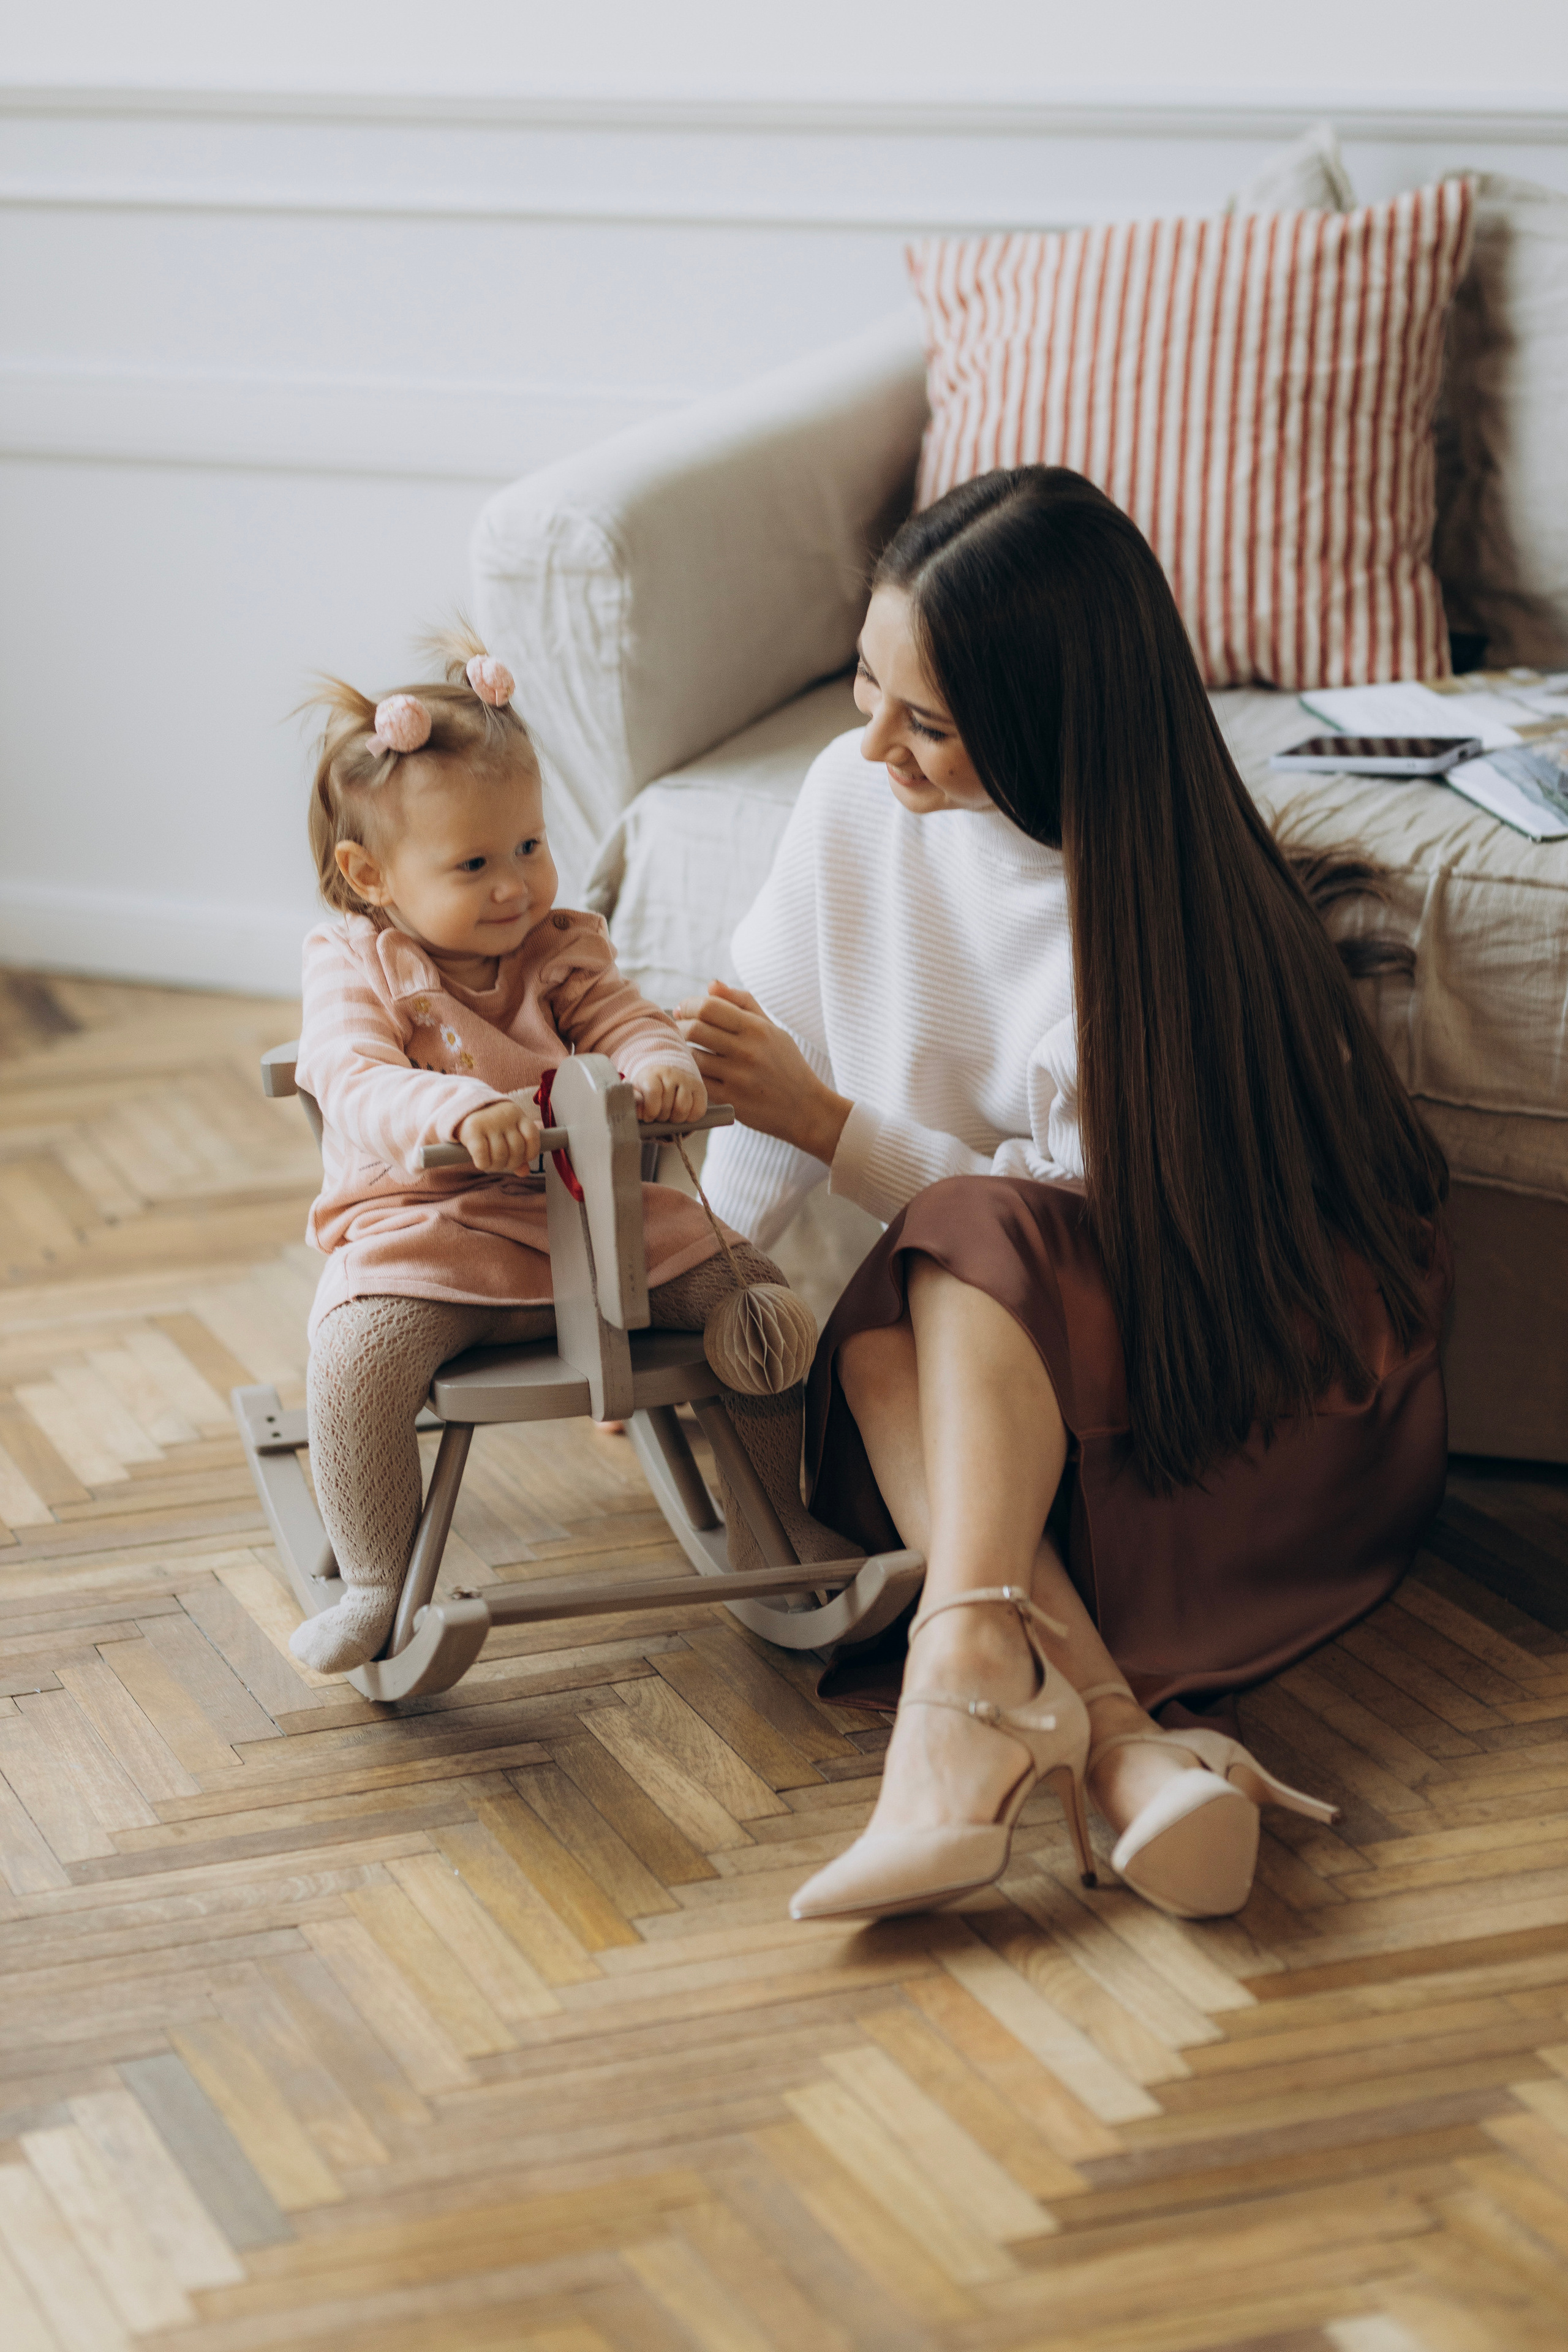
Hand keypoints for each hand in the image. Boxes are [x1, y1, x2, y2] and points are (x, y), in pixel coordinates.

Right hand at [455, 1097, 541, 1172]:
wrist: (464, 1109)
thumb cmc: (492, 1126)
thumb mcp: (508, 1134)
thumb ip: (519, 1152)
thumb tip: (524, 1172)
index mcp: (517, 1114)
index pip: (532, 1137)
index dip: (530, 1152)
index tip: (523, 1158)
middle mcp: (504, 1117)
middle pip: (517, 1148)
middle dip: (512, 1163)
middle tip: (504, 1163)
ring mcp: (488, 1122)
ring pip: (501, 1154)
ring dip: (498, 1166)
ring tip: (493, 1164)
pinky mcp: (472, 1130)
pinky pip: (483, 1156)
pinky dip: (484, 1165)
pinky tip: (482, 1163)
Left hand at [635, 1062, 707, 1125]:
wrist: (668, 1072)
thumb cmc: (650, 1086)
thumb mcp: (637, 1090)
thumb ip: (634, 1098)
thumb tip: (637, 1106)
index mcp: (653, 1074)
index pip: (653, 1092)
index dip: (650, 1110)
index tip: (648, 1117)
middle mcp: (672, 1074)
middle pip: (668, 1105)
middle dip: (661, 1117)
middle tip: (658, 1116)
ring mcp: (688, 1081)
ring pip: (683, 1109)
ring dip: (675, 1119)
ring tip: (669, 1116)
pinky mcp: (700, 1089)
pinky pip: (698, 1111)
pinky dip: (690, 1119)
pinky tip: (682, 1116)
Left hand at [674, 980, 851, 1162]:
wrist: (805, 1108)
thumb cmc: (786, 1064)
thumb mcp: (772, 1028)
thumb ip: (742, 1002)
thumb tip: (711, 984)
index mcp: (756, 1028)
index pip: (708, 1007)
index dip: (688, 1005)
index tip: (684, 1010)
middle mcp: (747, 1051)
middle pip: (694, 1029)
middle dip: (680, 1026)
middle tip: (680, 1028)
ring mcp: (738, 1077)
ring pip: (692, 1056)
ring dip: (684, 1051)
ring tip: (688, 1049)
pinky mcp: (731, 1100)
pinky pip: (698, 1081)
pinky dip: (692, 1074)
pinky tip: (697, 1072)